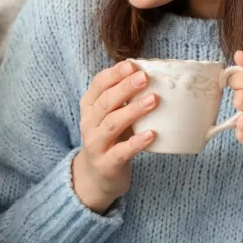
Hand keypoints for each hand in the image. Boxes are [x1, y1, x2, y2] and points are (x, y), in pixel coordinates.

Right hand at [72, 60, 158, 213]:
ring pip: (112, 124)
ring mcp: (96, 144)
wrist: (96, 177)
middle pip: (105, 102)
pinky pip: (121, 151)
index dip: (114, 74)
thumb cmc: (110, 139)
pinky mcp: (106, 164)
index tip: (133, 65)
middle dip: (125, 88)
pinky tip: (152, 134)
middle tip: (144, 78)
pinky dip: (136, 142)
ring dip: (133, 111)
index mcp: (90, 107)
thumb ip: (124, 98)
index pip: (98, 85)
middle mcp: (89, 123)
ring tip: (153, 101)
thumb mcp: (111, 115)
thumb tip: (151, 73)